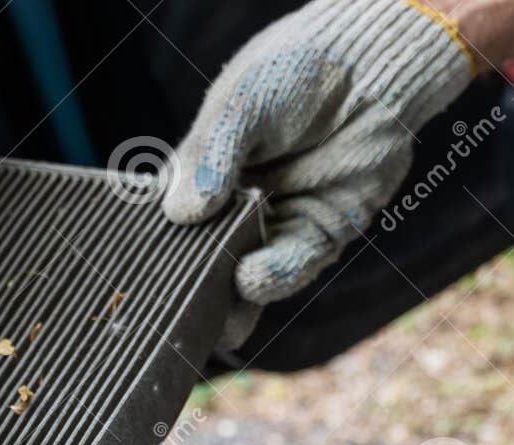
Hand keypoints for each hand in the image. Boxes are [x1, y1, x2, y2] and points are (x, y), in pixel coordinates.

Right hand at [163, 0, 475, 342]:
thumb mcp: (241, 106)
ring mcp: (278, 221)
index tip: (140, 265)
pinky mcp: (320, 234)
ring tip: (211, 307)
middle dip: (193, 280)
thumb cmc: (299, 71)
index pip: (172, 212)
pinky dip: (272, 277)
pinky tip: (250, 280)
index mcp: (206, 167)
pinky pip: (292, 266)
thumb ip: (210, 158)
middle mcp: (237, 202)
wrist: (373, 67)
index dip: (157, 239)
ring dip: (228, 293)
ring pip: (246, 269)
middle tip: (172, 305)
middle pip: (207, 253)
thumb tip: (179, 213)